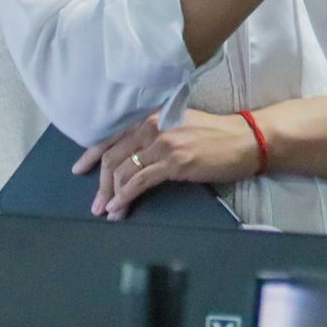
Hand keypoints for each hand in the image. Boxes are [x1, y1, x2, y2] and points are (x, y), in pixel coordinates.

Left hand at [78, 110, 260, 220]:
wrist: (246, 140)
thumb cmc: (217, 136)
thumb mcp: (180, 126)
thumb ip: (156, 135)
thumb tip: (132, 156)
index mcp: (154, 115)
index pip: (114, 134)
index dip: (93, 154)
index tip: (80, 169)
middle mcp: (154, 124)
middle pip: (114, 155)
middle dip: (101, 183)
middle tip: (95, 203)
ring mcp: (164, 142)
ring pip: (123, 170)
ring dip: (111, 195)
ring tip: (107, 212)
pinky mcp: (174, 162)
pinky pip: (139, 181)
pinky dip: (125, 197)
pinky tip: (119, 208)